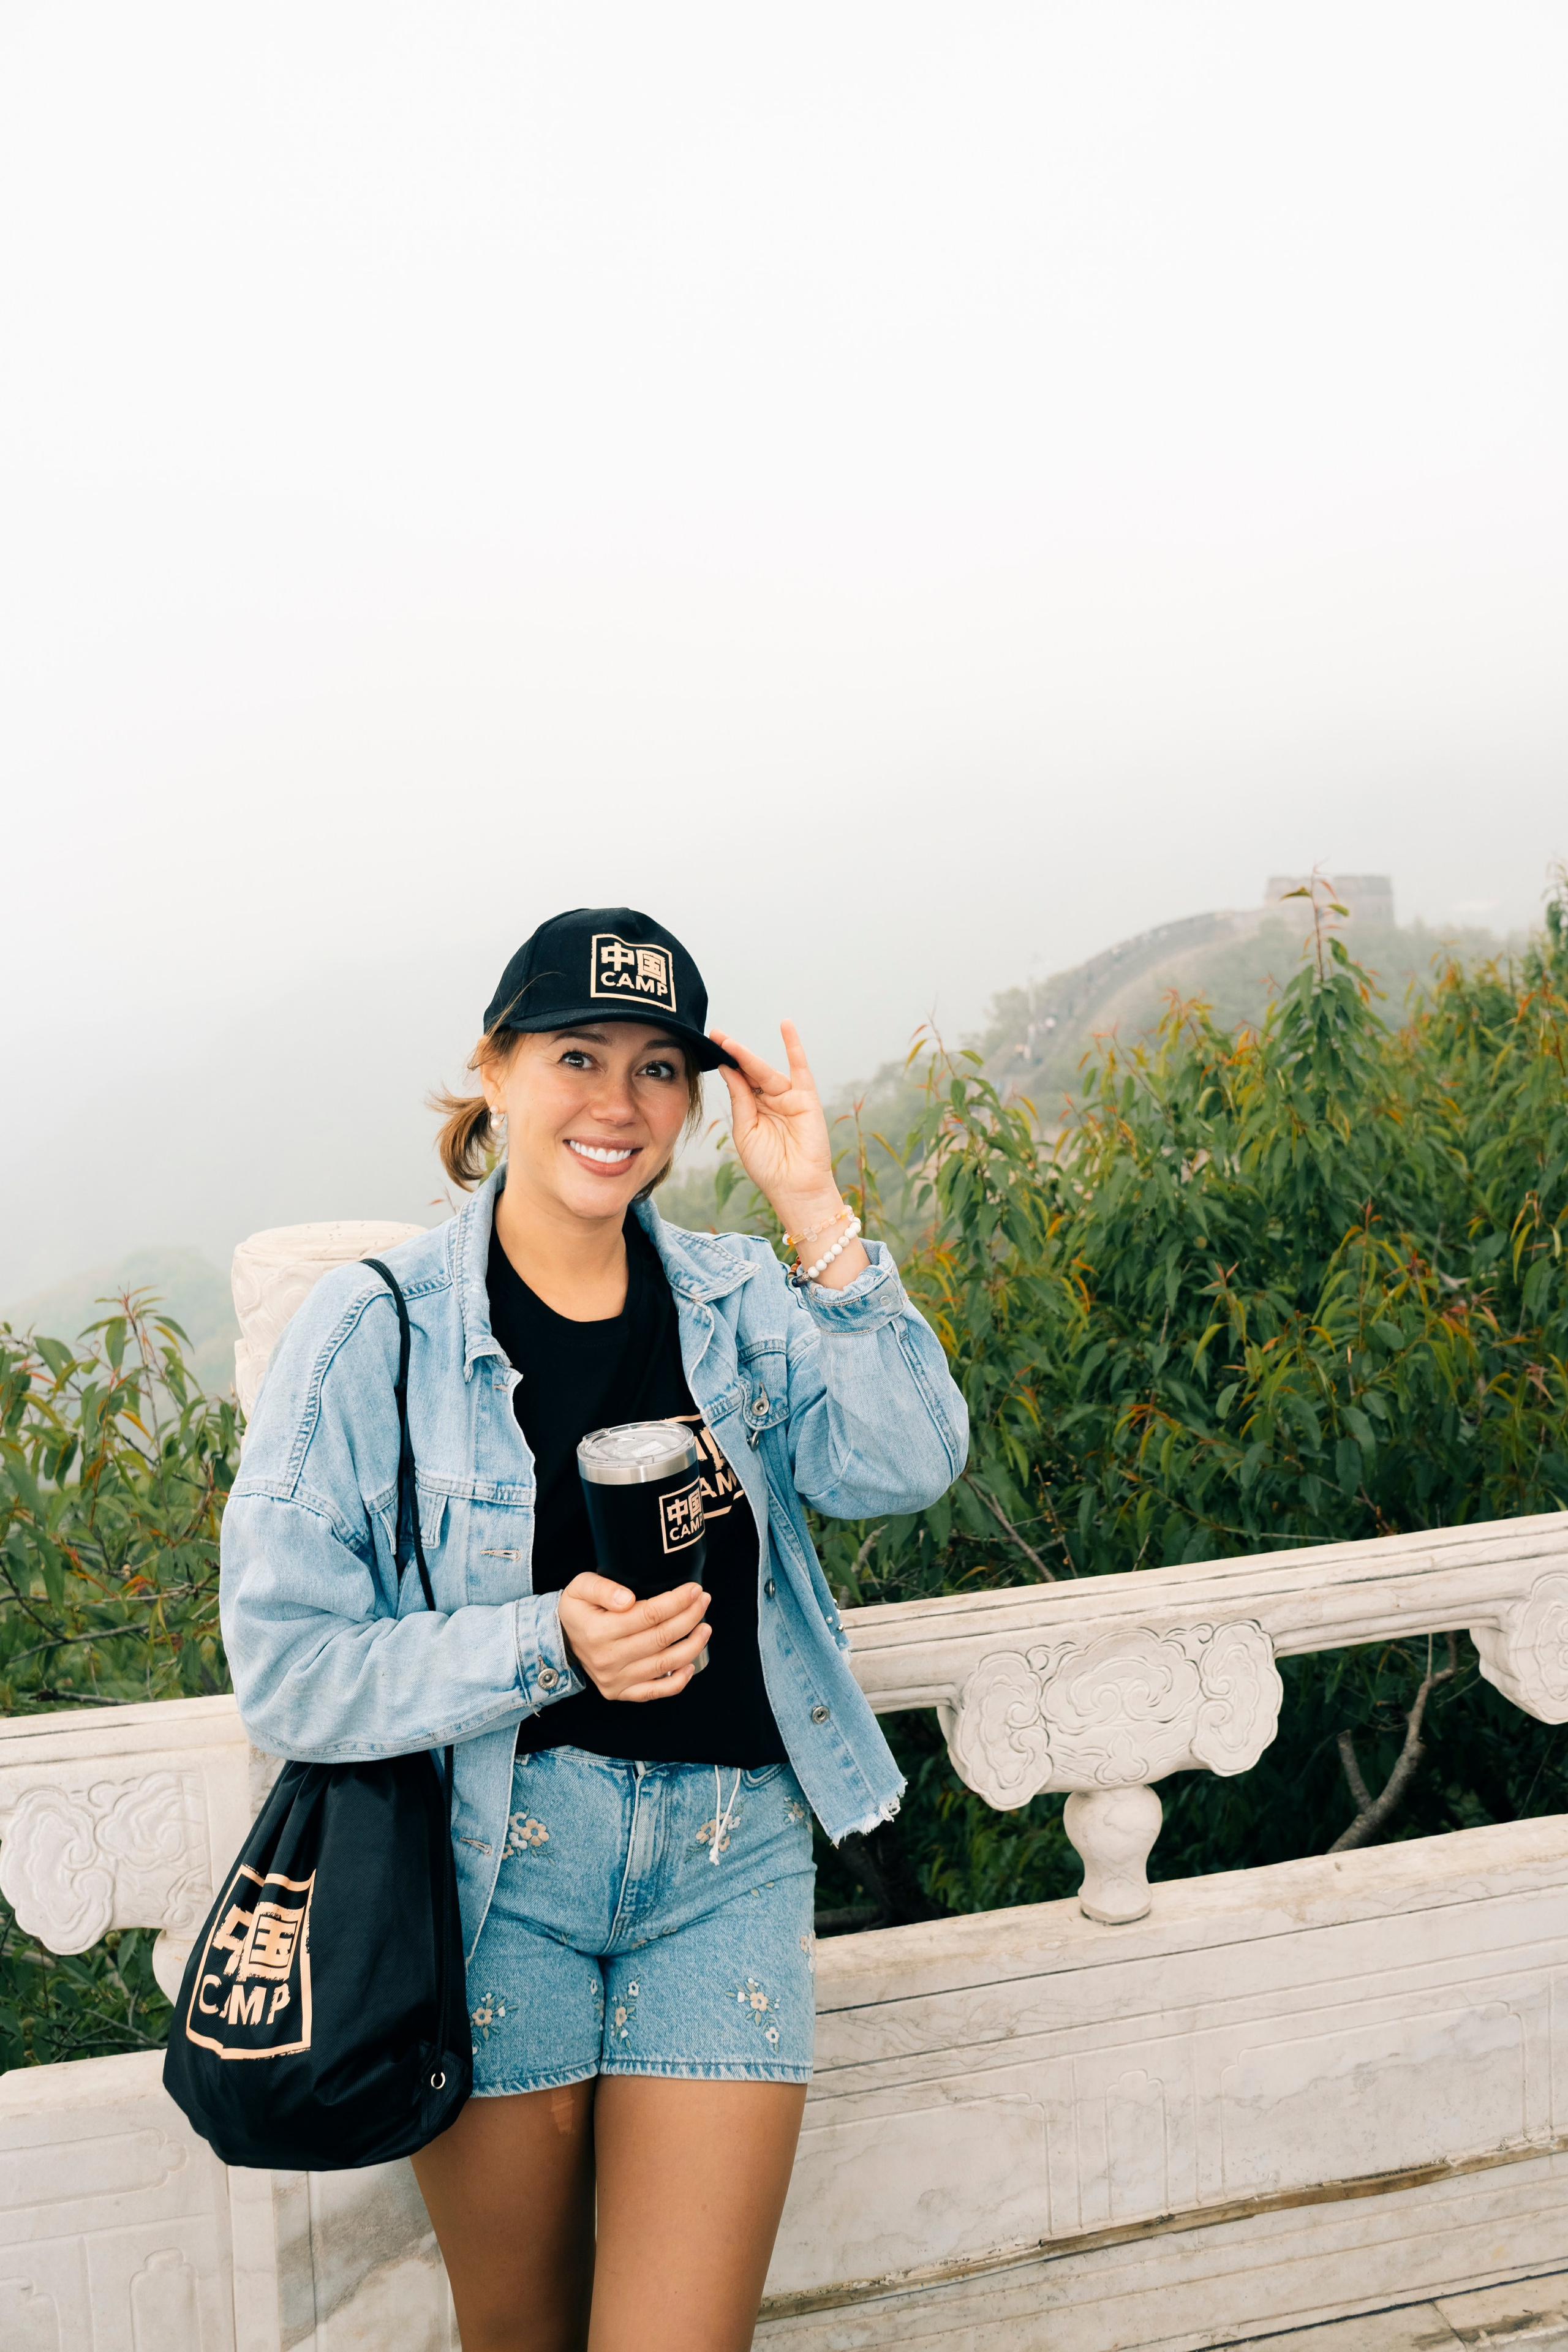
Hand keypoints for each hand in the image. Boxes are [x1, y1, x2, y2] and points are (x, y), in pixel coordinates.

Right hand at [556, 1573, 709, 1702]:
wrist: (560, 1640)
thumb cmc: (577, 1609)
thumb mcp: (580, 1587)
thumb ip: (602, 1588)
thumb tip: (628, 1598)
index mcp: (598, 1631)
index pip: (649, 1615)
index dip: (676, 1601)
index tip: (694, 1589)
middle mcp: (607, 1658)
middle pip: (661, 1638)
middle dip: (689, 1617)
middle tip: (703, 1601)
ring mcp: (615, 1679)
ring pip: (664, 1664)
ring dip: (692, 1646)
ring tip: (705, 1627)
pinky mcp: (620, 1692)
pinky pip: (655, 1692)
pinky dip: (678, 1681)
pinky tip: (691, 1663)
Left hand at [710, 1020, 849, 1236]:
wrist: (793, 1188)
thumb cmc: (768, 1166)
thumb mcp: (745, 1130)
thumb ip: (740, 1098)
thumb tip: (728, 1069)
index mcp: (754, 1109)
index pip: (738, 1080)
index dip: (725, 1063)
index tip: (708, 1045)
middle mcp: (771, 1100)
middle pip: (749, 1071)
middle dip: (732, 1053)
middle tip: (714, 1035)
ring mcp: (789, 1098)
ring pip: (765, 1070)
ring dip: (747, 1055)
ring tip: (727, 1041)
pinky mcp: (806, 1099)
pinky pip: (800, 1068)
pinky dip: (794, 1047)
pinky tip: (786, 1026)